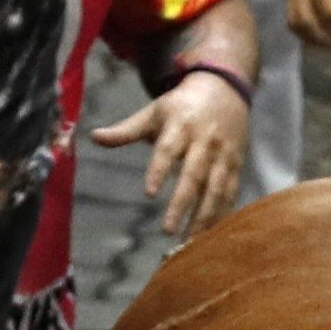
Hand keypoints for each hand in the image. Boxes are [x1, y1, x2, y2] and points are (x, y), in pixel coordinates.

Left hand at [92, 72, 247, 236]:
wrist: (225, 90)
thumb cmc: (181, 107)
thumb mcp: (154, 113)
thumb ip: (125, 131)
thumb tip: (94, 137)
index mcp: (181, 125)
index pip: (168, 150)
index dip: (159, 170)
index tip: (148, 193)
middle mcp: (204, 141)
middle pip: (193, 175)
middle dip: (181, 203)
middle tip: (167, 229)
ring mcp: (223, 155)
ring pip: (215, 189)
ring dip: (203, 216)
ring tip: (189, 240)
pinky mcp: (236, 166)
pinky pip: (230, 193)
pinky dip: (222, 214)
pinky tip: (211, 234)